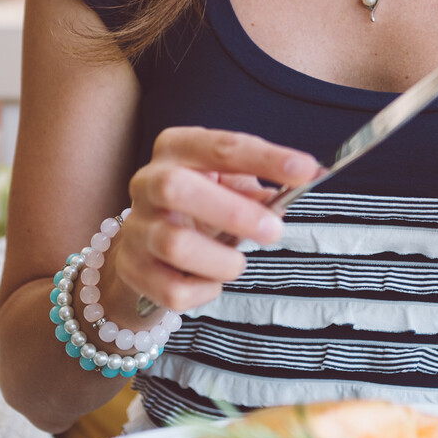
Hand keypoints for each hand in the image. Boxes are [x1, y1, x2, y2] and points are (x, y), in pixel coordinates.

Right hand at [113, 128, 320, 313]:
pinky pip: (173, 289)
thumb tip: (306, 180)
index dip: (266, 158)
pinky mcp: (131, 269)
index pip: (221, 147)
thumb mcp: (228, 186)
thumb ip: (260, 187)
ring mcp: (135, 227)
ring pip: (174, 244)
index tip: (306, 170)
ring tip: (237, 262)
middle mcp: (147, 182)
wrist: (148, 244)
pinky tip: (210, 281)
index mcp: (176, 150)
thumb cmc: (200, 207)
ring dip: (221, 259)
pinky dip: (204, 290)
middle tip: (273, 230)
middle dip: (233, 211)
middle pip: (178, 188)